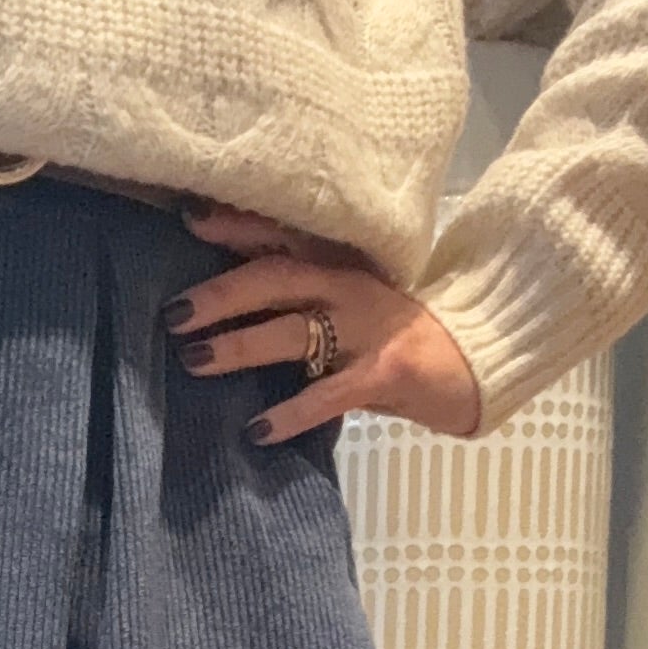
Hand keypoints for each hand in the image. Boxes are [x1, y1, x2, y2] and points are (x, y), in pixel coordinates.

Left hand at [163, 202, 480, 443]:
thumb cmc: (398, 335)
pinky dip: (290, 413)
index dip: (235, 226)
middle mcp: (349, 287)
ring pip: (292, 331)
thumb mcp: (350, 301)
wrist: (472, 363)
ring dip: (239, 346)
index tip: (189, 219)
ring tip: (194, 360)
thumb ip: (301, 296)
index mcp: (340, 264)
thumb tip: (225, 300)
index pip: (280, 237)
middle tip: (175, 314)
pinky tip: (257, 429)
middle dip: (221, 294)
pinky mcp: (383, 373)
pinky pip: (327, 394)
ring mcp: (367, 330)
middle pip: (275, 278)